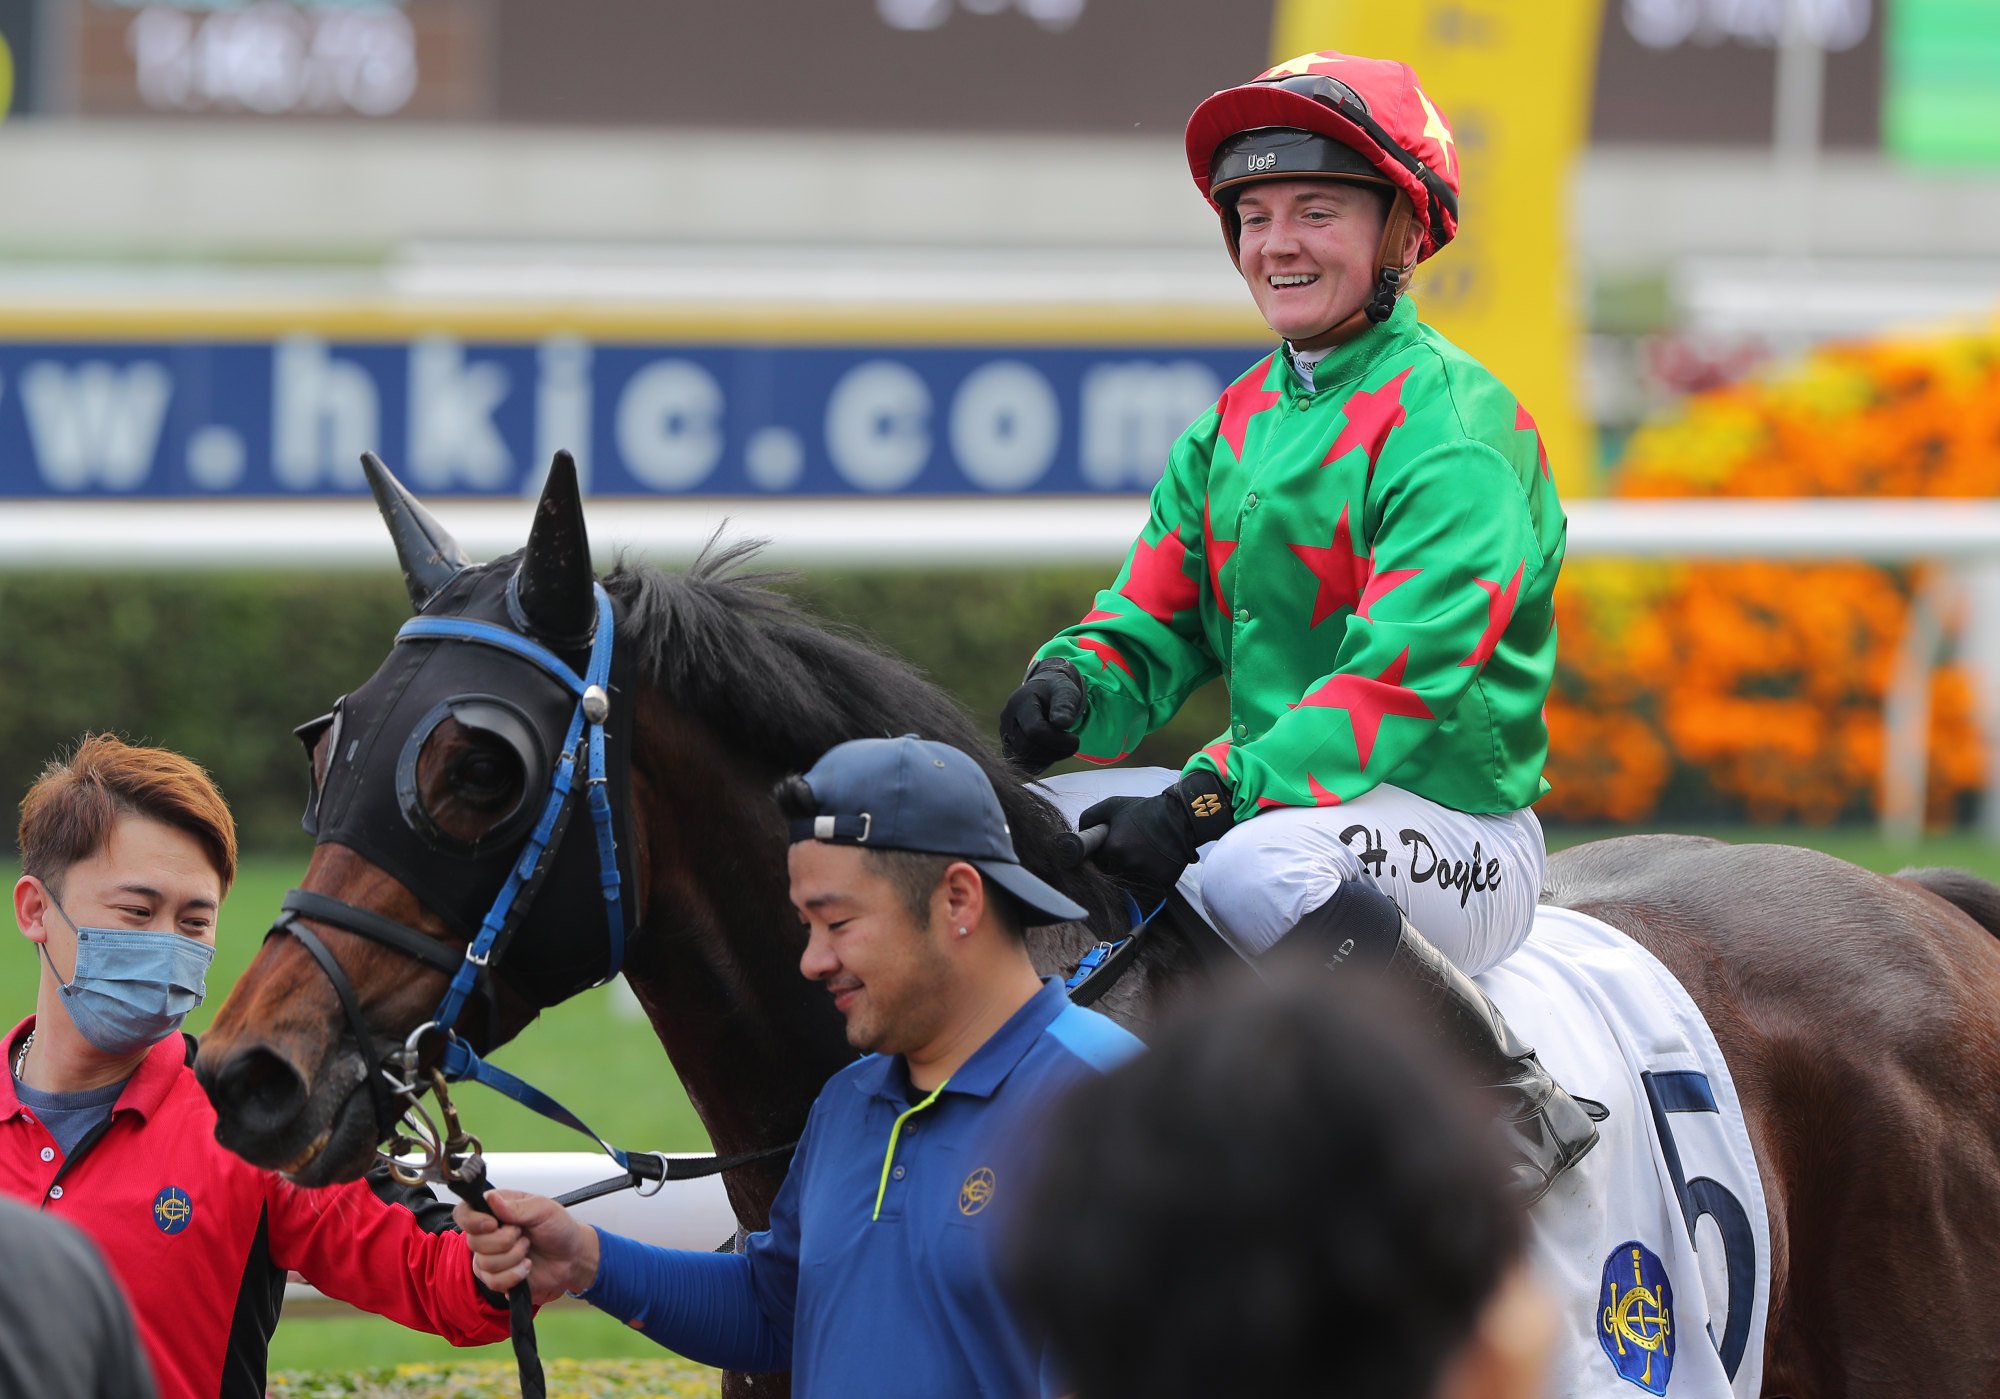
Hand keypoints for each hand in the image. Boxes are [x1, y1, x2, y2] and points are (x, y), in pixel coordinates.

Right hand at [454, 1189, 599, 1306]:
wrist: (572, 1258)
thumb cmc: (559, 1228)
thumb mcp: (544, 1209)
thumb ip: (516, 1206)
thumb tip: (490, 1198)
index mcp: (495, 1210)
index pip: (464, 1213)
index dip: (472, 1220)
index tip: (493, 1224)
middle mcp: (488, 1234)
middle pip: (473, 1241)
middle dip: (504, 1241)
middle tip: (523, 1234)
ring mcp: (491, 1258)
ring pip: (483, 1264)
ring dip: (512, 1258)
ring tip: (528, 1249)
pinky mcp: (497, 1279)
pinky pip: (493, 1282)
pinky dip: (514, 1275)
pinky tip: (527, 1267)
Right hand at [1000, 658, 1085, 773]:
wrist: (1044, 693)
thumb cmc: (1057, 691)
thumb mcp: (1066, 691)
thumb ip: (1064, 705)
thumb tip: (1062, 723)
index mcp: (1020, 702)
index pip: (1034, 731)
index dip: (1057, 740)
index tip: (1076, 739)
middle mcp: (1007, 719)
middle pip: (1026, 748)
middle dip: (1054, 751)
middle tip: (1071, 744)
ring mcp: (1005, 734)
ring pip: (1023, 760)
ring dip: (1048, 758)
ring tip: (1062, 746)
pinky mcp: (1008, 747)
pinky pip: (1022, 765)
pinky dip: (1040, 763)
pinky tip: (1052, 751)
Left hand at [1079, 772, 1233, 908]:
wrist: (1180, 816)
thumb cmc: (1144, 810)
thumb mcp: (1113, 805)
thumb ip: (1090, 817)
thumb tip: (1077, 833)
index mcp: (1112, 848)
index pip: (1096, 864)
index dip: (1100, 860)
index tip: (1105, 856)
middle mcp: (1126, 865)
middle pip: (1111, 876)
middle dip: (1115, 868)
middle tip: (1128, 854)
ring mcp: (1144, 876)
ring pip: (1128, 886)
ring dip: (1131, 878)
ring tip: (1141, 860)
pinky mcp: (1161, 885)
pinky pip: (1148, 892)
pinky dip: (1148, 884)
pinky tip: (1153, 867)